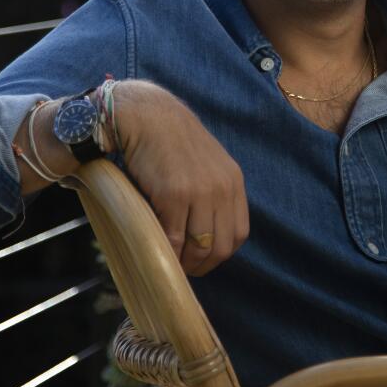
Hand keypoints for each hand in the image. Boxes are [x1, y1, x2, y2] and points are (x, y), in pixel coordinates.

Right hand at [110, 80, 248, 276]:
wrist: (148, 117)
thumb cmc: (172, 142)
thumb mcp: (207, 164)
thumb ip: (213, 193)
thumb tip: (206, 233)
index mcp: (233, 181)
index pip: (239, 233)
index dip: (221, 253)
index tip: (203, 260)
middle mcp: (222, 188)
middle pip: (221, 246)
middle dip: (203, 265)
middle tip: (184, 270)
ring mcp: (199, 192)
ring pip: (199, 247)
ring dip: (185, 264)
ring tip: (171, 263)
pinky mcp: (174, 195)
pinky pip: (174, 238)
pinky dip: (168, 252)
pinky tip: (160, 251)